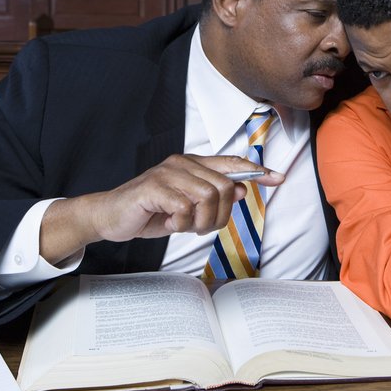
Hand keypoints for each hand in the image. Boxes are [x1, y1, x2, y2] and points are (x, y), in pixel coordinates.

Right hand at [40, 154, 283, 263]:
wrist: (110, 217)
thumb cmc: (150, 212)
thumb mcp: (187, 208)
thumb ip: (212, 198)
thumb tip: (240, 189)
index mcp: (192, 165)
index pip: (231, 163)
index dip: (257, 172)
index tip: (279, 178)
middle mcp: (182, 163)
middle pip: (223, 186)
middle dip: (219, 215)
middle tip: (201, 227)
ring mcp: (167, 173)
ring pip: (207, 196)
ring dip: (200, 221)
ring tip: (183, 226)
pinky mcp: (153, 187)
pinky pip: (184, 207)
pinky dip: (181, 223)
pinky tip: (169, 223)